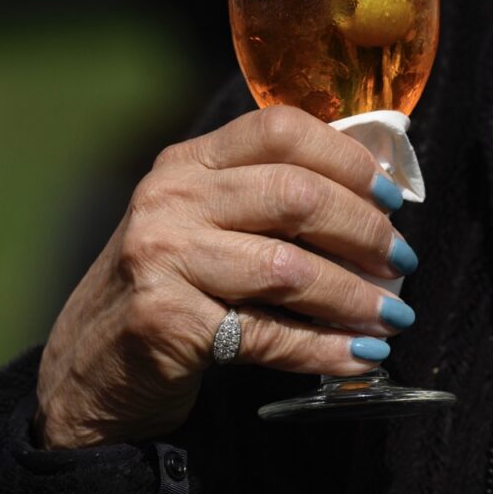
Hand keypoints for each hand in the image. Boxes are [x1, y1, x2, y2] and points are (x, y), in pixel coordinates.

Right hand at [36, 106, 416, 448]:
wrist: (91, 364)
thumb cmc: (171, 288)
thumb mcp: (206, 223)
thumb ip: (268, 201)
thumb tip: (376, 206)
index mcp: (189, 162)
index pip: (281, 129)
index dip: (349, 161)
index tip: (391, 199)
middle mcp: (172, 198)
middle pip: (296, 195)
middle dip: (366, 233)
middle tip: (402, 264)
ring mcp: (163, 256)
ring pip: (289, 269)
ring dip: (356, 298)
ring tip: (394, 317)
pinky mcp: (166, 321)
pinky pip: (270, 336)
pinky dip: (327, 351)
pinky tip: (361, 357)